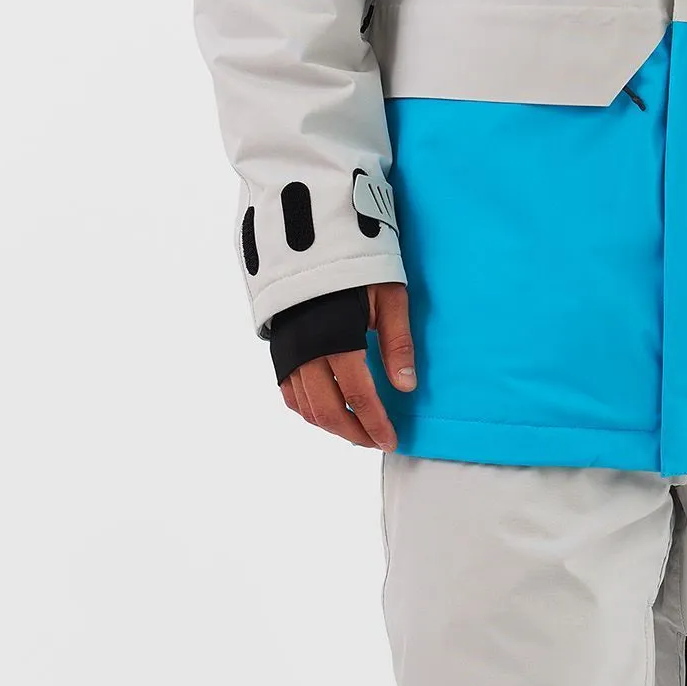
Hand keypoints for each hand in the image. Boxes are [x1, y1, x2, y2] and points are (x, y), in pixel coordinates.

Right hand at [282, 281, 414, 449]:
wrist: (310, 244)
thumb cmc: (356, 266)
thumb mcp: (388, 296)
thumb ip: (397, 342)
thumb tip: (406, 386)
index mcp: (336, 339)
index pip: (359, 396)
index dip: (376, 423)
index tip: (391, 440)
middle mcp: (306, 352)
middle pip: (329, 410)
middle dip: (355, 433)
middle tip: (376, 442)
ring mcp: (288, 352)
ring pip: (306, 407)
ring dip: (332, 426)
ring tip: (357, 431)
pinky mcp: (279, 350)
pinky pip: (289, 393)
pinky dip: (308, 410)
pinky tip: (327, 412)